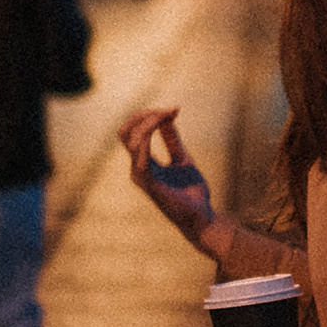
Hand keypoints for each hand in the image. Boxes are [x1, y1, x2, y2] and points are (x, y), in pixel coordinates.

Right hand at [120, 107, 216, 245]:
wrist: (202, 216)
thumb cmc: (191, 192)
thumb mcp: (182, 158)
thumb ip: (172, 140)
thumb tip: (168, 117)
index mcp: (143, 163)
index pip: (132, 132)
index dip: (147, 116)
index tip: (173, 110)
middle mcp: (137, 169)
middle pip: (125, 133)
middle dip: (143, 115)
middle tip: (167, 111)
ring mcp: (141, 177)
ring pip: (131, 141)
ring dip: (149, 123)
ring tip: (168, 115)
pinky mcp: (150, 185)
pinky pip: (141, 159)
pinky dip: (148, 139)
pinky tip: (161, 126)